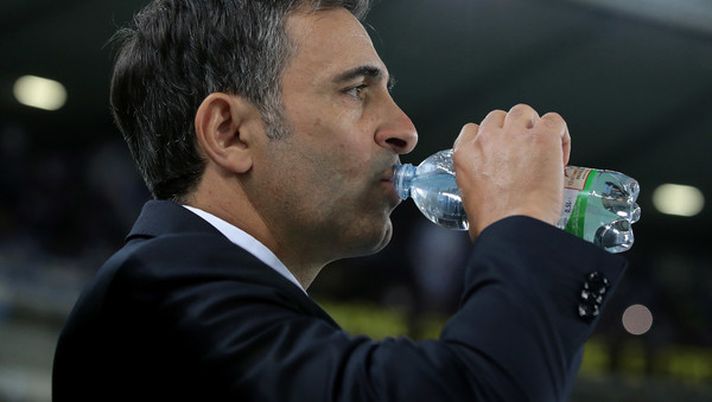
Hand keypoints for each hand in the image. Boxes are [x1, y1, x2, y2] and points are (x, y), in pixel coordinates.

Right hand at [452, 104, 570, 238]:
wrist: (513, 228)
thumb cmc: (493, 224)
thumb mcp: (468, 201)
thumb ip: (476, 186)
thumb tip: (489, 195)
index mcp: (465, 154)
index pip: (473, 129)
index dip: (489, 139)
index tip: (498, 153)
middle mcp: (487, 139)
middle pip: (499, 117)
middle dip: (511, 131)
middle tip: (522, 153)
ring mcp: (515, 135)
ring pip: (523, 112)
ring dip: (532, 126)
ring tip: (541, 149)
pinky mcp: (543, 137)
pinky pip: (554, 121)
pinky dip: (559, 134)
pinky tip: (560, 153)